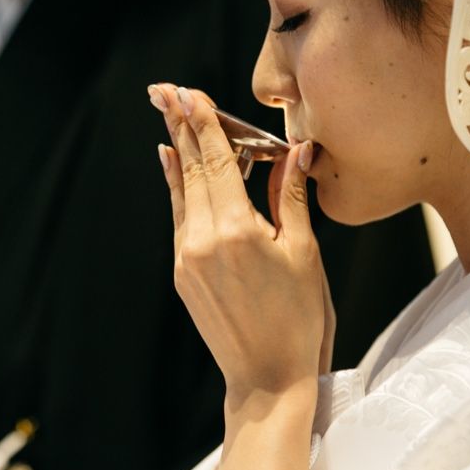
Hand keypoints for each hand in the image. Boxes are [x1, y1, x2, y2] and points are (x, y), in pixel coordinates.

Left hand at [148, 83, 331, 402]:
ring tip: (167, 116)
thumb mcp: (304, 253)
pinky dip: (176, 187)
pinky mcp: (181, 274)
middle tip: (165, 89)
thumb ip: (292, 198)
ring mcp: (186, 258)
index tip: (189, 91)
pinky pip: (178, 218)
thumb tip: (296, 151)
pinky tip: (171, 164)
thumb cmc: (300, 319)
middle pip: (191, 169)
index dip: (205, 123)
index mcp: (237, 230)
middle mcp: (203, 240)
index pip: (218, 161)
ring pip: (181, 192)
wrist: (268, 380)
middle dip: (180, 126)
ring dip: (177, 151)